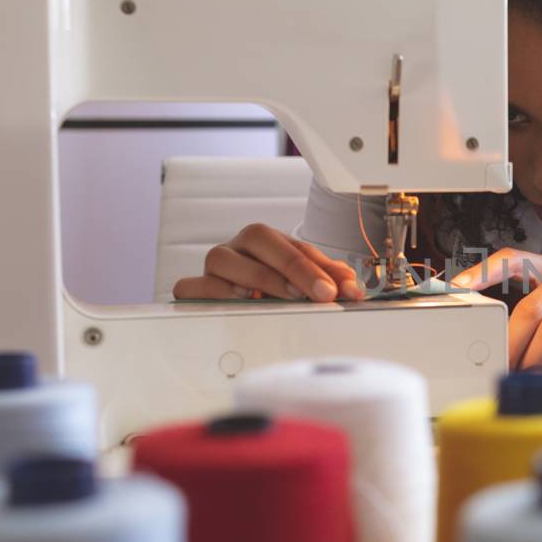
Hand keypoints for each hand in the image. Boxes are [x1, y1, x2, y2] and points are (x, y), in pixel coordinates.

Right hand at [173, 223, 364, 302]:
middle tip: (317, 294)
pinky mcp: (194, 288)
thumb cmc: (271, 284)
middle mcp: (238, 247)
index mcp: (267, 240)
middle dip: (292, 267)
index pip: (293, 246)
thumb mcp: (304, 280)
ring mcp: (214, 267)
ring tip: (280, 297)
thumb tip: (352, 286)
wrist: (237, 297)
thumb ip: (329, 279)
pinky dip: (209, 294)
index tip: (335, 290)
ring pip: (221, 259)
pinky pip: (189, 287)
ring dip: (254, 278)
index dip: (317, 268)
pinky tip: (236, 302)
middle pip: (258, 238)